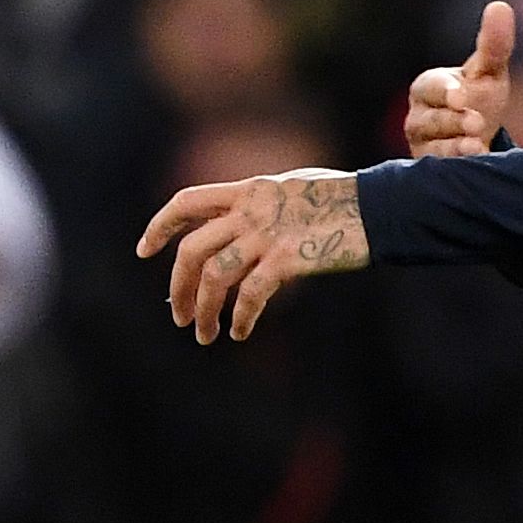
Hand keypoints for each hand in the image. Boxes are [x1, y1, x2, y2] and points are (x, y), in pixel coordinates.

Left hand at [136, 169, 367, 343]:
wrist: (378, 206)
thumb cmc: (339, 198)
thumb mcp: (288, 188)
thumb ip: (256, 205)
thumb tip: (233, 234)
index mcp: (247, 189)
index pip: (187, 202)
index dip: (160, 226)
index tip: (144, 251)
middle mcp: (250, 210)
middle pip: (192, 249)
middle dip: (178, 286)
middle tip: (179, 316)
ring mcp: (268, 234)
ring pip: (214, 276)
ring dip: (204, 311)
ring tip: (205, 334)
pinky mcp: (289, 259)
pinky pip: (250, 295)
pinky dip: (241, 318)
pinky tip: (241, 332)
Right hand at [403, 0, 512, 157]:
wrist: (476, 138)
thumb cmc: (478, 98)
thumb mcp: (488, 72)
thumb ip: (493, 44)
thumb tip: (500, 6)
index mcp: (428, 87)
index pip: (430, 86)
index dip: (444, 91)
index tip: (461, 96)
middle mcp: (419, 117)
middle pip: (429, 120)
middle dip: (452, 121)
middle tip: (476, 123)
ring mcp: (423, 146)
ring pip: (432, 148)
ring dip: (454, 147)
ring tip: (476, 145)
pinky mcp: (430, 170)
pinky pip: (437, 171)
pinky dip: (455, 167)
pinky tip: (476, 162)